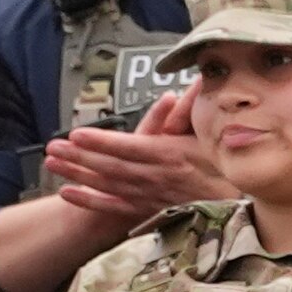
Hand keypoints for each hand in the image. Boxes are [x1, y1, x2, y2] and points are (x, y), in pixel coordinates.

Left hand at [40, 92, 225, 231]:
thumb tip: (197, 81)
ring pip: (108, 184)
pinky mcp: (149, 210)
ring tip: (52, 162)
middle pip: (112, 166)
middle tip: (53, 146)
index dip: (103, 142)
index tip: (79, 134)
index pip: (132, 148)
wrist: (239, 205)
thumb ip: (200, 110)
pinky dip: (91, 201)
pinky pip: (115, 206)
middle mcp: (157, 177)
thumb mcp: (215, 135)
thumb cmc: (227, 166)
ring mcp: (151, 196)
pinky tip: (68, 192)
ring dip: (78, 173)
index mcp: (172, 156)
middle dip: (81, 156)